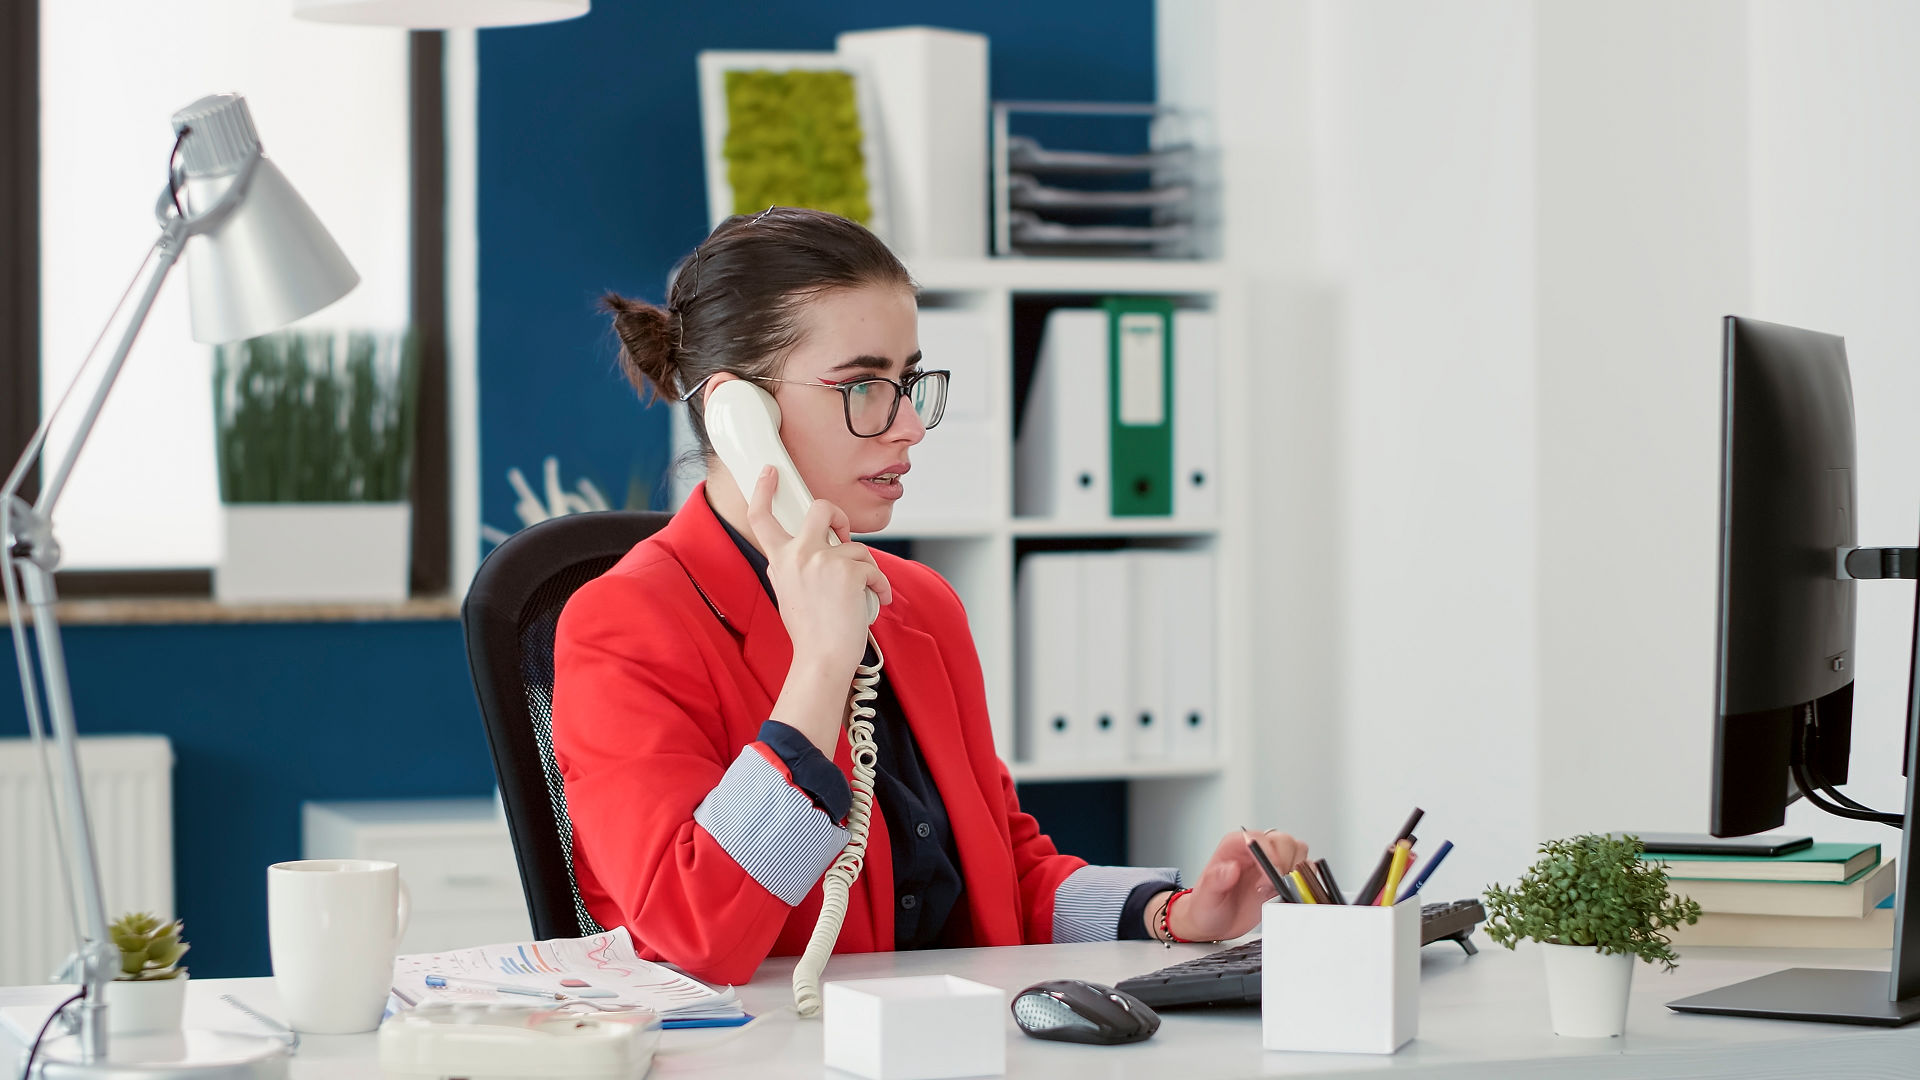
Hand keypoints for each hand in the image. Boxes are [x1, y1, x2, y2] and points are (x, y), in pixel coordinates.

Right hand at [750, 466, 892, 753]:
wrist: (822, 659)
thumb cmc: (811, 633)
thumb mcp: (789, 592)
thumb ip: (797, 566)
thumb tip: (823, 550)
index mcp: (779, 561)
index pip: (762, 518)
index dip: (763, 491)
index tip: (770, 472)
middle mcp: (796, 555)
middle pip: (821, 508)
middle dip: (839, 516)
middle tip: (845, 536)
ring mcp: (822, 560)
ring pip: (856, 546)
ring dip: (866, 569)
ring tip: (862, 594)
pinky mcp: (848, 570)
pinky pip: (873, 568)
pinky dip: (879, 585)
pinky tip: (876, 600)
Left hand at [1156, 829, 1309, 941]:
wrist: (1213, 925)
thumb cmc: (1206, 907)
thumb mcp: (1207, 896)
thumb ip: (1215, 880)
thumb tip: (1230, 868)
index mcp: (1234, 846)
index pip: (1259, 838)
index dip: (1270, 853)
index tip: (1272, 873)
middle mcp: (1254, 851)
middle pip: (1283, 841)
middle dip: (1284, 863)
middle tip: (1271, 886)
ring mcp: (1269, 864)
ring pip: (1296, 851)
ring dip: (1294, 871)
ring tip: (1276, 889)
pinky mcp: (1279, 879)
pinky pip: (1301, 870)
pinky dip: (1302, 881)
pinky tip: (1286, 893)